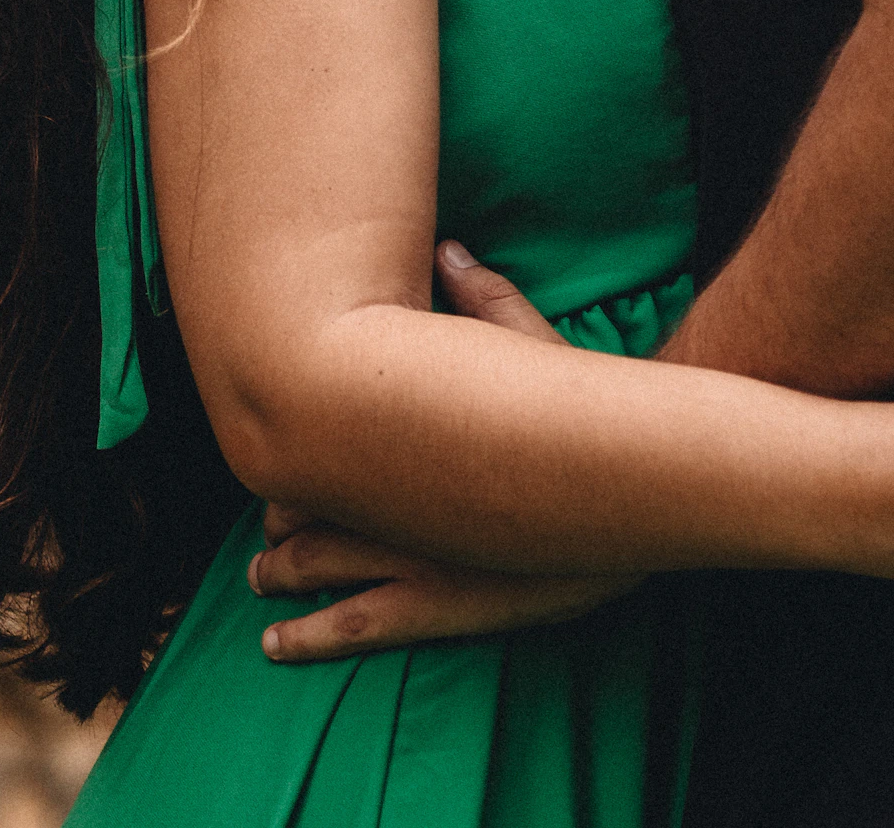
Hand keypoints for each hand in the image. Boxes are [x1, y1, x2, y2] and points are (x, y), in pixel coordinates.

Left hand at [250, 241, 638, 661]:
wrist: (635, 487)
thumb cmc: (582, 408)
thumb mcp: (530, 343)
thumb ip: (483, 296)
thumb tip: (450, 249)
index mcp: (408, 438)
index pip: (320, 444)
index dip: (288, 457)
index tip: (274, 451)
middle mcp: (400, 502)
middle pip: (310, 510)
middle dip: (279, 524)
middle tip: (262, 531)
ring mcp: (418, 560)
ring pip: (320, 567)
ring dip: (281, 574)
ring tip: (258, 581)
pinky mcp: (445, 604)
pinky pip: (360, 625)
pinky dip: (311, 635)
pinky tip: (274, 643)